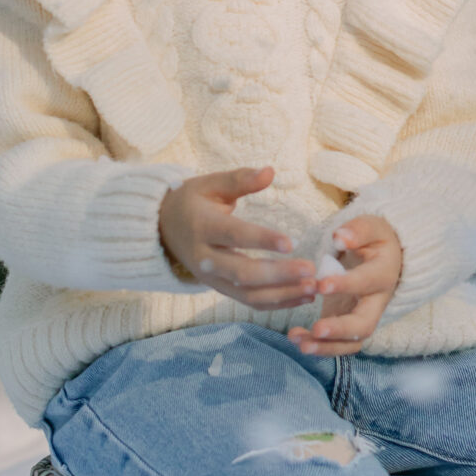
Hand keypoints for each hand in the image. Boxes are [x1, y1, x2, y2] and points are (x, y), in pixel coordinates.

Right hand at [158, 165, 318, 314]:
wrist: (162, 230)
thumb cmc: (192, 202)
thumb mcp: (210, 184)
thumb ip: (240, 179)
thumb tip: (270, 171)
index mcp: (203, 227)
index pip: (234, 235)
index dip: (261, 240)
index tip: (290, 243)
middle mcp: (205, 258)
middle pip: (242, 273)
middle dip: (278, 275)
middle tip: (310, 270)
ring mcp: (212, 279)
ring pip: (248, 295)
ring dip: (282, 295)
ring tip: (313, 288)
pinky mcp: (220, 290)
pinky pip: (250, 302)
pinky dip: (277, 304)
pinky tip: (302, 297)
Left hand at [286, 215, 402, 357]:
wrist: (385, 258)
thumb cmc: (374, 240)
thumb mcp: (372, 227)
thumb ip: (358, 231)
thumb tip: (341, 237)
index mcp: (383, 273)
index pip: (367, 282)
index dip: (346, 285)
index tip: (321, 284)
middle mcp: (377, 301)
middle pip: (365, 325)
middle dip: (340, 329)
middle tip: (316, 329)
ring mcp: (363, 317)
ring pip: (351, 342)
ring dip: (326, 347)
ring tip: (300, 343)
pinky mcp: (348, 326)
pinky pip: (337, 344)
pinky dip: (319, 346)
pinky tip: (296, 338)